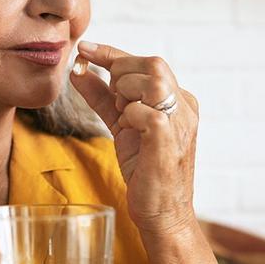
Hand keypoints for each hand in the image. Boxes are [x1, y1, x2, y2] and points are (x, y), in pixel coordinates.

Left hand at [69, 41, 199, 237]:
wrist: (163, 215)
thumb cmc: (146, 172)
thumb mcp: (122, 127)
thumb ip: (103, 97)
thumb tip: (79, 70)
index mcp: (179, 100)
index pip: (147, 62)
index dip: (112, 53)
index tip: (84, 49)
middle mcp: (185, 107)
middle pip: (152, 64)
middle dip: (121, 74)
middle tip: (114, 103)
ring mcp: (181, 122)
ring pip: (153, 81)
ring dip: (127, 93)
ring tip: (124, 118)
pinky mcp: (169, 140)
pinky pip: (146, 111)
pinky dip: (129, 116)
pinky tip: (129, 131)